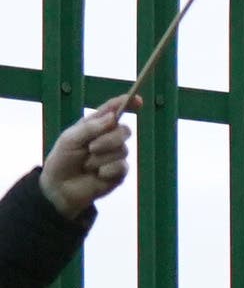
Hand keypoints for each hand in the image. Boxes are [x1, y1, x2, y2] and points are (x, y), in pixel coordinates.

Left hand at [39, 94, 133, 218]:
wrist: (61, 187)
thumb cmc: (63, 159)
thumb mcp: (70, 139)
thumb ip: (90, 127)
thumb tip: (113, 118)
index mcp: (96, 125)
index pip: (114, 110)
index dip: (127, 103)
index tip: (138, 101)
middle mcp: (109, 138)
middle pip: (124, 130)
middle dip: (108, 139)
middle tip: (91, 148)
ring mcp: (116, 155)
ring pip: (122, 150)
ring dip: (101, 158)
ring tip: (87, 165)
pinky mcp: (120, 172)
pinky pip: (121, 166)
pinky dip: (106, 170)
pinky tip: (97, 175)